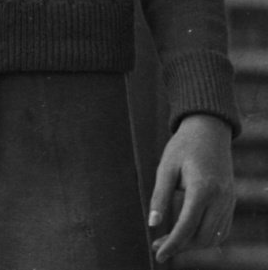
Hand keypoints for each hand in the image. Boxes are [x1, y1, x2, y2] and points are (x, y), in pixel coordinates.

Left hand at [149, 114, 234, 262]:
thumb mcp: (166, 166)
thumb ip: (160, 196)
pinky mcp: (231, 202)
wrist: (209, 130)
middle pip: (202, 237)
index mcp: (202, 188)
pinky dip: (207, 238)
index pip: (187, 227)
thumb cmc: (183, 146)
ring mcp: (229, 202)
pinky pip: (222, 230)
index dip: (172, 244)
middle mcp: (220, 199)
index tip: (158, 255)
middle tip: (159, 246)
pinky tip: (190, 235)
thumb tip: (153, 224)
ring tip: (172, 241)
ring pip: (214, 237)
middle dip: (180, 247)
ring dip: (193, 245)